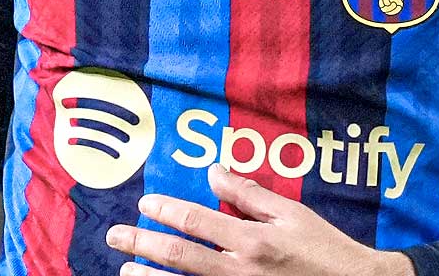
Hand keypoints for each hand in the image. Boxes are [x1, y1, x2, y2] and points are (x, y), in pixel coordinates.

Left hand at [106, 165, 415, 275]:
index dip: (166, 210)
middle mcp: (241, 271)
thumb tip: (214, 172)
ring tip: (126, 270)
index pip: (197, 222)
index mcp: (253, 240)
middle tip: (114, 236)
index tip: (144, 203)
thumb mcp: (293, 214)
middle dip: (142, 244)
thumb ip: (250, 195)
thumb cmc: (325, 251)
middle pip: (180, 256)